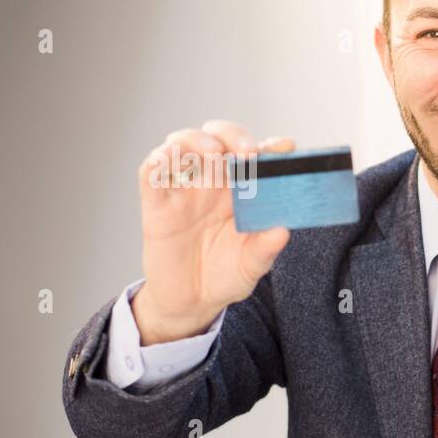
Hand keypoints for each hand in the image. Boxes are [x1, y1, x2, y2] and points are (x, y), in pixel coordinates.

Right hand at [133, 120, 294, 344]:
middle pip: (219, 137)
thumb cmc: (226, 275)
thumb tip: (283, 231)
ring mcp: (184, 189)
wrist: (192, 301)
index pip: (256, 156)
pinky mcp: (157, 203)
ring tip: (215, 153)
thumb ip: (266, 249)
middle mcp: (213, 182)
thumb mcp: (252, 265)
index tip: (286, 148)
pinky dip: (159, 160)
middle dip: (234, 136)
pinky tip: (170, 159)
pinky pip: (151, 172)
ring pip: (182, 143)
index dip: (271, 147)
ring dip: (197, 140)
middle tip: (248, 152)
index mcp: (243, 190)